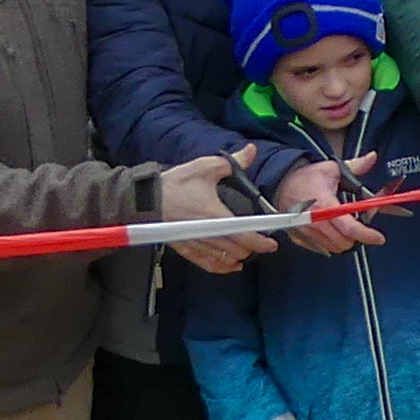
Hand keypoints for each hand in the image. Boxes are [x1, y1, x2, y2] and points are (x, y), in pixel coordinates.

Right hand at [158, 153, 274, 271]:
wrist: (147, 199)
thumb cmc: (175, 184)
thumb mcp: (205, 167)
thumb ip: (231, 162)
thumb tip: (250, 151)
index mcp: (214, 215)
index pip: (243, 235)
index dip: (260, 242)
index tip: (272, 243)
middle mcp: (206, 233)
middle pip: (237, 249)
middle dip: (253, 247)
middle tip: (263, 241)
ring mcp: (196, 243)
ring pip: (225, 258)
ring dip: (240, 255)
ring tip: (250, 249)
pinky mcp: (186, 249)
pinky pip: (208, 264)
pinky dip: (222, 267)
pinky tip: (233, 265)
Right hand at [280, 159, 379, 254]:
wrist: (280, 184)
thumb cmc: (306, 178)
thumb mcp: (332, 169)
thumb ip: (355, 166)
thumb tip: (372, 157)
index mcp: (324, 204)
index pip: (348, 226)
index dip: (366, 234)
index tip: (379, 238)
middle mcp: (314, 222)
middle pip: (344, 241)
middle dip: (357, 235)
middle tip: (361, 223)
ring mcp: (306, 233)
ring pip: (334, 247)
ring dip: (345, 239)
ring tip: (346, 225)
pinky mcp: (300, 239)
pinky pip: (322, 248)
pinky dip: (332, 242)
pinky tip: (334, 229)